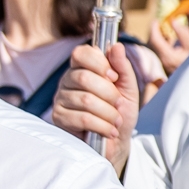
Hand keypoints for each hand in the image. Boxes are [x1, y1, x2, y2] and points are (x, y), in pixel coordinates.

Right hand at [47, 37, 136, 175]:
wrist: (117, 142)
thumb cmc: (120, 112)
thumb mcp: (128, 88)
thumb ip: (123, 67)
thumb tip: (116, 46)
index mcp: (83, 68)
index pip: (81, 53)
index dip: (99, 63)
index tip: (114, 77)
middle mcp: (68, 80)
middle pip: (84, 78)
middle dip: (109, 94)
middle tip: (118, 104)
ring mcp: (61, 99)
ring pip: (85, 100)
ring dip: (108, 113)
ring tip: (116, 121)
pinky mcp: (59, 118)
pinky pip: (82, 118)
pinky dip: (102, 126)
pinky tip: (109, 131)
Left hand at [151, 9, 188, 76]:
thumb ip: (183, 32)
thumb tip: (173, 21)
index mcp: (169, 57)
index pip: (155, 41)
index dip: (154, 29)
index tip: (156, 20)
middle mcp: (164, 63)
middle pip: (153, 45)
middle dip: (154, 32)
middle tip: (159, 23)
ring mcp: (164, 66)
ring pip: (154, 49)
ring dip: (158, 38)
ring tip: (165, 30)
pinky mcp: (167, 66)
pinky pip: (159, 53)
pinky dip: (160, 44)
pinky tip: (168, 40)